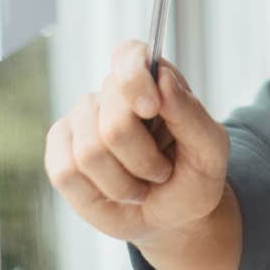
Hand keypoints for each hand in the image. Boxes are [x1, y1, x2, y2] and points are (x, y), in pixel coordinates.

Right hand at [45, 41, 230, 247]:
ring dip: (124, 183)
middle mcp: (112, 93)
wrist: (172, 214)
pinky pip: (65, 173)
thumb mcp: (210, 148)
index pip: (129, 55)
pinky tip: (114, 191)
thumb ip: (190, 112)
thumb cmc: (194, 176)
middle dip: (143, 159)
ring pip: (89, 153)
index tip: (151, 108)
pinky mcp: (59, 151)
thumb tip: (162, 78)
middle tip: (161, 171)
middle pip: (113, 120)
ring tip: (141, 184)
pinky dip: (97, 193)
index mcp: (153, 80)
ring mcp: (81, 120)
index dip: (134, 80)